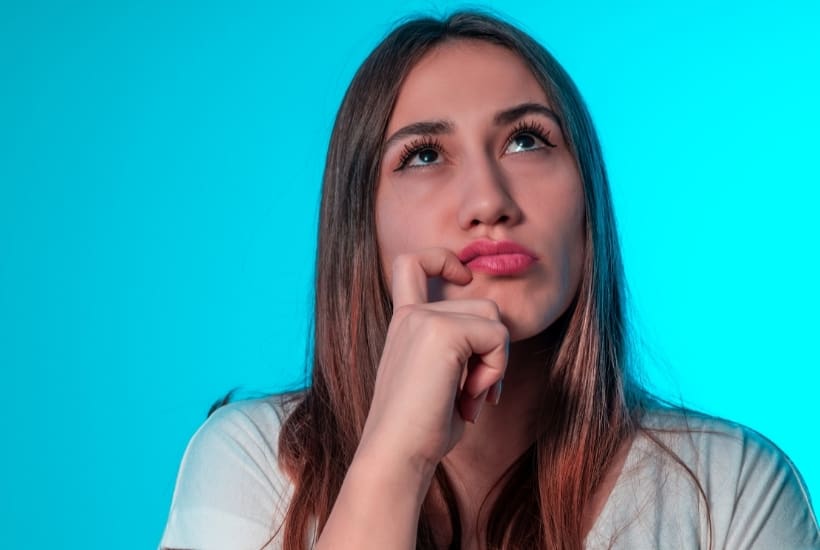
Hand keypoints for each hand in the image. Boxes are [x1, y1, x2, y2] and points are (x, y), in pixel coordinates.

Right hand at [358, 248, 508, 472]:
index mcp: (404, 323)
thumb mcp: (440, 379)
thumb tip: (497, 339)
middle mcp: (411, 315)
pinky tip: (471, 398)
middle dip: (493, 348)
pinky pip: (496, 337)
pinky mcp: (441, 331)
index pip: (413, 263)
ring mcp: (423, 319)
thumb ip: (459, 351)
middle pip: (481, 302)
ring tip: (471, 396)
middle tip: (476, 391)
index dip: (442, 258)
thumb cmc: (421, 430)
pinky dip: (496, 371)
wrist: (396, 453)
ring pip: (493, 318)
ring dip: (495, 362)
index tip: (463, 278)